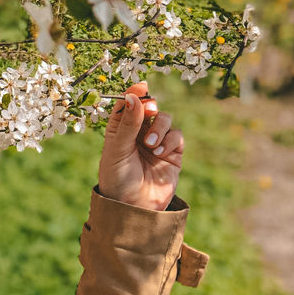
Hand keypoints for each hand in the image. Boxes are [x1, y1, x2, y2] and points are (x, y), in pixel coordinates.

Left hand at [97, 81, 183, 211]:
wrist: (133, 207)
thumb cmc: (117, 179)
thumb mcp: (117, 149)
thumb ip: (127, 124)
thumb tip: (134, 96)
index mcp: (119, 129)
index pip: (127, 104)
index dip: (134, 93)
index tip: (141, 87)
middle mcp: (138, 133)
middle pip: (150, 107)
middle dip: (151, 106)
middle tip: (150, 110)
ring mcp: (156, 142)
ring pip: (165, 119)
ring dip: (160, 127)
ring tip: (150, 144)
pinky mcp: (172, 154)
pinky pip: (177, 136)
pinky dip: (170, 140)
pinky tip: (159, 153)